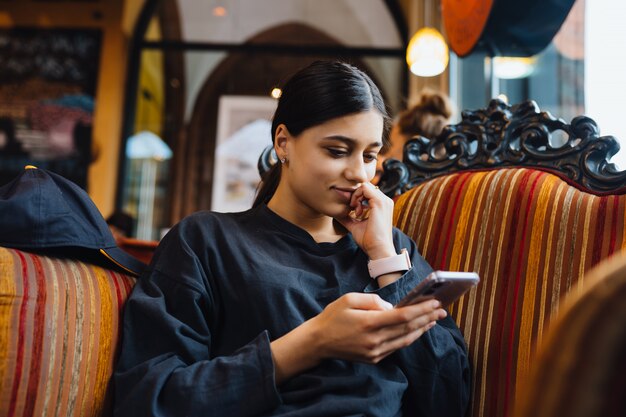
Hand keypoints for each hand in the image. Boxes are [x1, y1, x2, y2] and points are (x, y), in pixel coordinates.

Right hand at [310, 293, 446, 363]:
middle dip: (427, 318)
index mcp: (369, 323)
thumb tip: (391, 307)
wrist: (319, 342)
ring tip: (434, 319)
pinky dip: (409, 337)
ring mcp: (375, 352)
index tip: (434, 302)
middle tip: (442, 310)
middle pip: (408, 328)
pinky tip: (417, 330)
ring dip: (422, 329)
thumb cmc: (333, 316)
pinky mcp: (374, 358)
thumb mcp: (349, 299)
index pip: (402, 316)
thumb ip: (373, 301)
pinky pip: (396, 347)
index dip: (421, 309)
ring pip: (406, 340)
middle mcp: (375, 340)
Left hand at [335, 183, 395, 259]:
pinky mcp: (379, 202)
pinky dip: (357, 197)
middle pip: (366, 186)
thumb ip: (347, 218)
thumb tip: (336, 214)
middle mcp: (385, 201)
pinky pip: (365, 188)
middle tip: (353, 209)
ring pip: (364, 186)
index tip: (352, 210)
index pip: (367, 191)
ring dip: (356, 196)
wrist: (378, 249)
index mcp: (382, 205)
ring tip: (355, 211)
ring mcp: (383, 200)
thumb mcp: (355, 226)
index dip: (357, 196)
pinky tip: (356, 210)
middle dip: (355, 195)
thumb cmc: (369, 240)